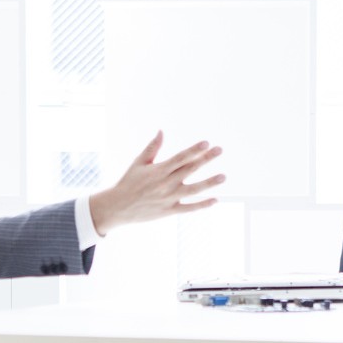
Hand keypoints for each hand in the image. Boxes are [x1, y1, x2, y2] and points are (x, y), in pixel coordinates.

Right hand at [89, 131, 224, 235]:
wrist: (118, 206)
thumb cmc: (128, 182)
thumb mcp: (139, 162)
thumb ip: (152, 147)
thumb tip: (161, 131)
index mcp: (159, 170)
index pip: (180, 157)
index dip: (194, 150)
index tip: (206, 143)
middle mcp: (166, 183)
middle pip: (190, 169)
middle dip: (206, 159)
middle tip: (219, 150)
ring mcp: (169, 198)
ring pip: (193, 190)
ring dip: (209, 183)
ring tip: (223, 176)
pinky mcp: (169, 211)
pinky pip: (189, 208)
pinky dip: (202, 205)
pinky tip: (215, 200)